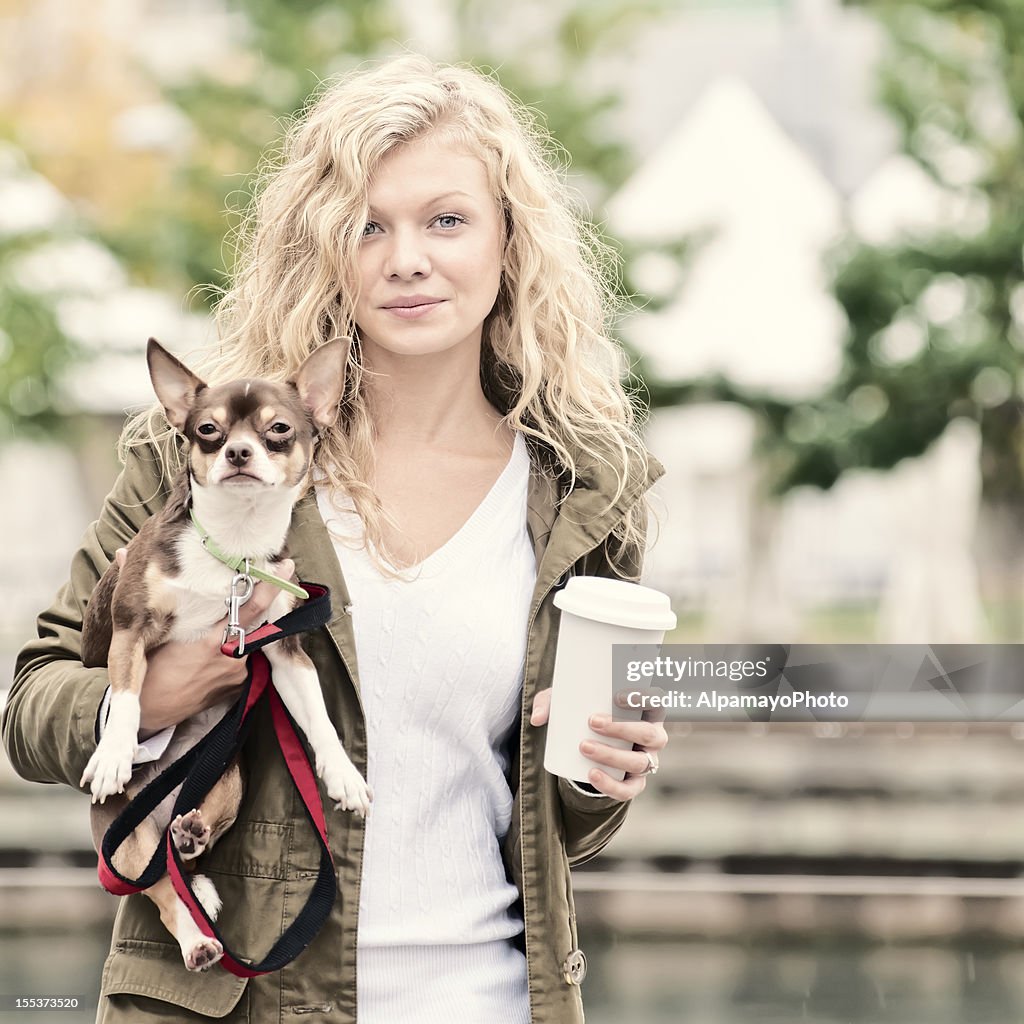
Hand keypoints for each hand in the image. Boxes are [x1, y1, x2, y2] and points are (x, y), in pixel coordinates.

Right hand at [113, 548, 297, 733]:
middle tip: (274, 576)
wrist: (152, 713)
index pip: (250, 608)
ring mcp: (237, 672)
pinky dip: (232, 652)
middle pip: (254, 621)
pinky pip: (240, 659)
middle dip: (262, 601)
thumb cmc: (148, 670)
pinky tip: (213, 657)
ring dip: (239, 631)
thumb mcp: (147, 632)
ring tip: (220, 632)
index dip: (270, 587)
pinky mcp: (238, 685)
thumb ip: (144, 590)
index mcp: (211, 641)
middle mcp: (230, 656)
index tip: (286, 566)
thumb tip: (120, 554)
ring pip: (246, 640)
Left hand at [530, 688, 668, 801]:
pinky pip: (629, 789)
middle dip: (622, 728)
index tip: (618, 696)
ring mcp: (646, 762)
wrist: (590, 747)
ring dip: (613, 755)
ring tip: (584, 747)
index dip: (644, 699)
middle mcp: (652, 737)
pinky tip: (593, 775)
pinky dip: (612, 785)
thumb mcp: (568, 703)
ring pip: (640, 762)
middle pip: (650, 734)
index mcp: (645, 712)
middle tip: (592, 722)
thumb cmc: (585, 714)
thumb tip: (537, 719)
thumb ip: (550, 703)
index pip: (656, 703)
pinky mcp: (634, 783)